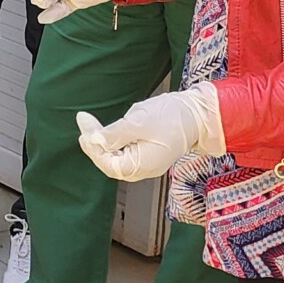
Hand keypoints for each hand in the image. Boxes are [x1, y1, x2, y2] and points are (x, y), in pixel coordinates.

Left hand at [76, 86, 223, 180]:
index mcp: (142, 165)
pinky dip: (115, 141)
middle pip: (110, 162)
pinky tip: (110, 129)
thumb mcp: (138, 122)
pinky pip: (126, 151)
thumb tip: (91, 140)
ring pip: (117, 156)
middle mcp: (144, 169)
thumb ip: (113, 135)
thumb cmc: (173, 116)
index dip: (92, 147)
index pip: (108, 164)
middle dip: (95, 143)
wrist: (199, 113)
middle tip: (85, 122)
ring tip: (93, 125)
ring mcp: (147, 163)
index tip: (84, 127)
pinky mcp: (149, 154)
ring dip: (104, 141)